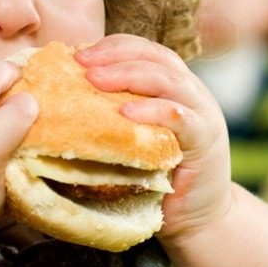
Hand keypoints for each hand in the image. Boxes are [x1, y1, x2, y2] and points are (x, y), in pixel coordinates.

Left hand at [74, 34, 231, 241]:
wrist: (196, 220)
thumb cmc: (156, 180)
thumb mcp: (133, 139)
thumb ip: (113, 116)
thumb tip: (61, 100)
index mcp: (173, 86)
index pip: (145, 50)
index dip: (112, 46)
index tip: (77, 53)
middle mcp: (191, 93)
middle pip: (155, 58)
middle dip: (115, 55)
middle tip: (81, 62)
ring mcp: (202, 114)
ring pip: (168, 80)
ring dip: (129, 75)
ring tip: (95, 80)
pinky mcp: (206, 141)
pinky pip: (180, 117)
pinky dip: (153, 110)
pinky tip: (126, 113)